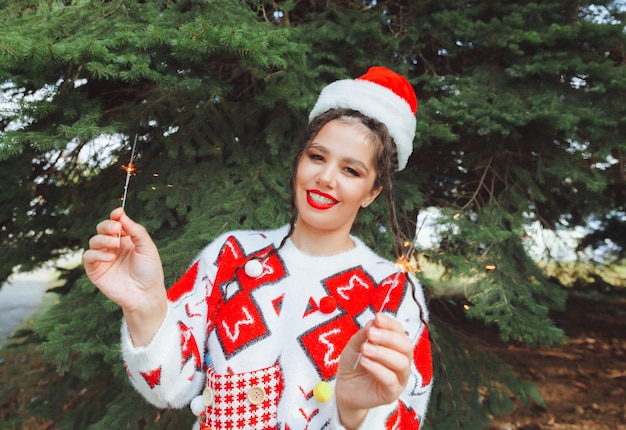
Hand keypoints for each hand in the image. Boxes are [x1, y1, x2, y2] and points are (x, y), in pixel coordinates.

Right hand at [83, 207, 166, 344]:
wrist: (145, 294)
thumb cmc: (149, 272)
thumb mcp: (147, 248)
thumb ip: (136, 231)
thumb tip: (121, 215)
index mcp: (126, 239)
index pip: (116, 223)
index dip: (116, 216)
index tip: (118, 212)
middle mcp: (113, 247)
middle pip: (102, 228)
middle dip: (107, 226)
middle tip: (116, 229)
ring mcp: (103, 258)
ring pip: (94, 240)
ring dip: (103, 240)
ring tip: (115, 246)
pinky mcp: (95, 270)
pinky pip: (88, 256)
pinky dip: (97, 254)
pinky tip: (109, 257)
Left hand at [336, 313, 412, 428]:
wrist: (345, 388)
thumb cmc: (353, 365)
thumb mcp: (355, 345)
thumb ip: (364, 334)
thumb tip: (374, 321)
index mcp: (395, 346)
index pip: (400, 331)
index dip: (390, 324)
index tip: (378, 318)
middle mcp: (402, 361)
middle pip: (406, 346)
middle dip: (389, 337)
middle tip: (371, 334)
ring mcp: (399, 378)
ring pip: (401, 363)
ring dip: (383, 353)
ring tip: (365, 349)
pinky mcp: (392, 393)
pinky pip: (391, 380)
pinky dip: (378, 369)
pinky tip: (364, 362)